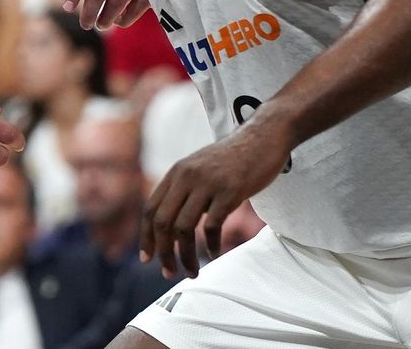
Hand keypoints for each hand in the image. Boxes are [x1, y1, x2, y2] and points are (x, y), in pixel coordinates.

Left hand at [141, 127, 287, 278]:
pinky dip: (211, 245)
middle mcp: (187, 176)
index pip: (151, 209)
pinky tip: (214, 254)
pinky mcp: (230, 190)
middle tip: (169, 273)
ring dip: (185, 256)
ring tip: (192, 271)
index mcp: (177, 172)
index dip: (146, 237)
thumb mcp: (201, 166)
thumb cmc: (234, 157)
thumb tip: (172, 221)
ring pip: (184, 229)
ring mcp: (208, 183)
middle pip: (163, 222)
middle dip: (163, 252)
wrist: (264, 136)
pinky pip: (213, 226)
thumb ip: (185, 187)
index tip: (148, 258)